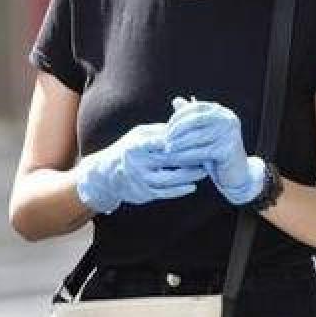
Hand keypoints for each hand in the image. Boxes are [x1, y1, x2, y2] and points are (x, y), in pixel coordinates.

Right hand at [74, 123, 207, 213]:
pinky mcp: (144, 192)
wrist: (108, 174)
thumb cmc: (130, 149)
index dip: (176, 141)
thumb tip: (183, 123)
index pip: (157, 142)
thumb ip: (160, 131)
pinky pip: (165, 193)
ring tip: (203, 172)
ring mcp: (140, 179)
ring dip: (188, 176)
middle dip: (189, 158)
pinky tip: (192, 186)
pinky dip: (179, 190)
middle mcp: (137, 163)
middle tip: (207, 154)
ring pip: (168, 179)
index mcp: (136, 145)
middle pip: (168, 161)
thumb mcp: (139, 135)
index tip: (193, 138)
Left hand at [165, 98, 264, 205]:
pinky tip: (175, 160)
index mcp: (220, 111)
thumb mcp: (202, 132)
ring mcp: (230, 134)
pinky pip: (201, 152)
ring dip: (178, 144)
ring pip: (197, 137)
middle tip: (162, 141)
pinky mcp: (228, 150)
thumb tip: (176, 100)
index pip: (194, 108)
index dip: (177, 117)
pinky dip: (186, 156)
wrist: (236, 174)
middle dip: (176, 130)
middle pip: (195, 120)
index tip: (165, 129)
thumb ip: (190, 117)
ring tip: (166, 150)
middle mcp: (227, 119)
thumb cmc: (215, 152)